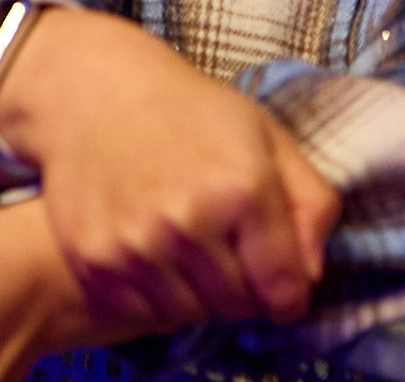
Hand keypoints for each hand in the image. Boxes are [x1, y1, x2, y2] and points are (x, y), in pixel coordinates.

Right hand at [0, 9, 335, 331]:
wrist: (92, 92)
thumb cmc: (187, 111)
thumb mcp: (267, 136)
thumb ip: (311, 204)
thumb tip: (310, 275)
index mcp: (241, 189)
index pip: (284, 292)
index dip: (288, 293)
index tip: (277, 281)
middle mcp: (187, 223)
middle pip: (237, 306)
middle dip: (241, 287)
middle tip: (224, 248)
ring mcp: (136, 244)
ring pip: (190, 313)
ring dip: (196, 291)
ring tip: (185, 245)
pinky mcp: (95, 259)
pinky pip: (143, 310)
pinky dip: (152, 291)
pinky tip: (149, 247)